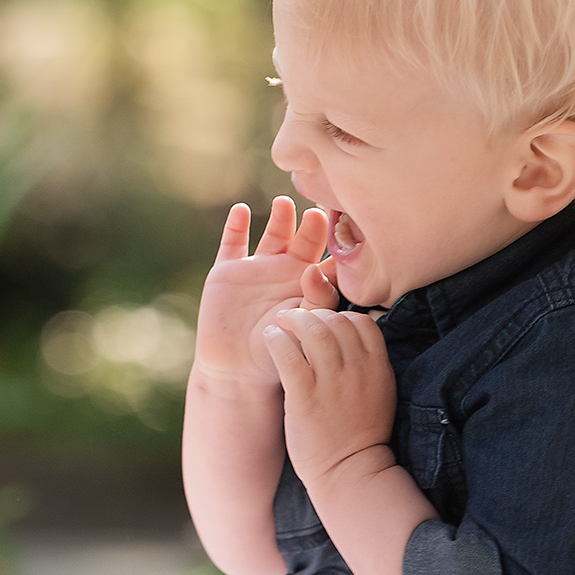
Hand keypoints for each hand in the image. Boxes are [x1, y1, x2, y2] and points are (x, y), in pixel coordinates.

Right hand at [192, 197, 329, 392]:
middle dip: (313, 225)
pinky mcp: (228, 270)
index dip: (339, 244)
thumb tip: (315, 268)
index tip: (347, 231)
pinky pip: (232, 242)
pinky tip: (241, 211)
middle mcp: (287, 271)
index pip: (330, 256)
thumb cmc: (280, 354)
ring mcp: (257, 268)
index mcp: (311, 284)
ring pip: (273, 233)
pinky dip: (235, 225)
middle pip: (305, 238)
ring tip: (285, 204)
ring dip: (280, 217)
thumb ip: (317, 299)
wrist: (237, 370)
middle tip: (318, 215)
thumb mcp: (304, 326)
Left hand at [262, 306, 396, 491]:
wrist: (349, 473)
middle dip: (313, 313)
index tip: (323, 323)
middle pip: (336, 320)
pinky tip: (270, 338)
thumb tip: (347, 338)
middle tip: (296, 318)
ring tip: (280, 322)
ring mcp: (332, 383)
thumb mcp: (379, 394)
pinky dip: (276, 339)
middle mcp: (358, 370)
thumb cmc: (359, 434)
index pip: (362, 322)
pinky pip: (288, 355)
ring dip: (293, 319)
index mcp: (379, 368)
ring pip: (313, 330)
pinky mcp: (305, 397)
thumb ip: (367, 364)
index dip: (340, 316)